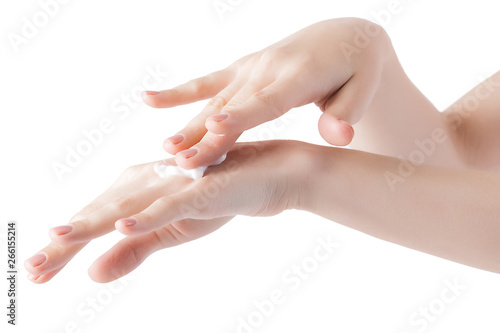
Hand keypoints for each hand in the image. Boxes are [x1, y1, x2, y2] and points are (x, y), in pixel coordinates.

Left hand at [25, 141, 306, 282]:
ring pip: (128, 207)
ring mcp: (177, 185)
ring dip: (93, 224)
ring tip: (59, 242)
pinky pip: (173, 204)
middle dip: (67, 243)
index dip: (66, 248)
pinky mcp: (204, 190)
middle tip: (35, 272)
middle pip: (102, 214)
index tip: (38, 273)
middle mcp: (153, 183)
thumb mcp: (173, 231)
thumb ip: (134, 249)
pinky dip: (149, 215)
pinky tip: (124, 226)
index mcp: (143, 192)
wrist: (274, 175)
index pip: (96, 222)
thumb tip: (91, 274)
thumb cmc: (222, 198)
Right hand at [143, 18, 387, 168]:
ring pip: (215, 100)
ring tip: (166, 148)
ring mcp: (252, 68)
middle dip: (206, 134)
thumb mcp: (366, 87)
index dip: (241, 115)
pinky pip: (208, 81)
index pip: (267, 101)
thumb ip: (349, 111)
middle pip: (233, 107)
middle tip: (178, 159)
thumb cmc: (357, 69)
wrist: (342, 38)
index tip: (216, 128)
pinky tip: (149, 99)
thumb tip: (337, 136)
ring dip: (190, 124)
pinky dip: (179, 91)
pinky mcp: (242, 69)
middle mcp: (268, 70)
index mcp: (299, 77)